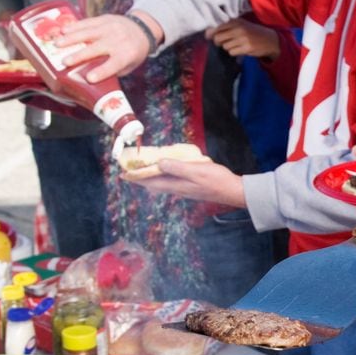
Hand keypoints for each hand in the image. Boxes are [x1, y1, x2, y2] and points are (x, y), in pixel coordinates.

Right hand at [59, 13, 156, 81]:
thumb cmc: (132, 52)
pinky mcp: (104, 19)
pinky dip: (74, 26)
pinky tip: (63, 30)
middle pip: (96, 49)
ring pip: (88, 33)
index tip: (90, 78)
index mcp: (126, 55)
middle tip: (64, 62)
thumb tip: (88, 80)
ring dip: (71, 38)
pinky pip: (87, 22)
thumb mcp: (128, 65)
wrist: (143, 29)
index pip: (114, 64)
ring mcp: (110, 27)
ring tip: (57, 44)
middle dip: (80, 55)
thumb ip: (112, 71)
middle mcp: (118, 40)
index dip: (102, 71)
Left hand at [121, 159, 246, 207]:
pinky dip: (164, 176)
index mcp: (176, 185)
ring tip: (145, 170)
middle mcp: (178, 189)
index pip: (150, 182)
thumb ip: (177, 167)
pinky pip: (171, 182)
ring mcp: (185, 189)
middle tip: (131, 171)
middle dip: (141, 178)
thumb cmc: (216, 180)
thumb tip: (159, 163)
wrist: (233, 191)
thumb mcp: (196, 170)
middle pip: (154, 184)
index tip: (123, 174)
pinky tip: (167, 171)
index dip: (136, 178)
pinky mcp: (191, 187)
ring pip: (162, 184)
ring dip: (151, 178)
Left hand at [208, 18, 279, 58]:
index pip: (217, 27)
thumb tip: (208, 33)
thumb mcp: (241, 24)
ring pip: (225, 46)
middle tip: (223, 42)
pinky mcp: (247, 48)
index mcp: (236, 21)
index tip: (208, 36)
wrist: (269, 39)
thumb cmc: (252, 31)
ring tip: (236, 44)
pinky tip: (240, 49)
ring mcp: (243, 39)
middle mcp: (239, 29)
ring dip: (228, 47)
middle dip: (218, 42)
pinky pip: (231, 52)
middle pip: (218, 38)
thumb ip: (227, 26)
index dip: (210, 33)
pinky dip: (234, 52)